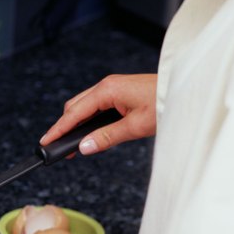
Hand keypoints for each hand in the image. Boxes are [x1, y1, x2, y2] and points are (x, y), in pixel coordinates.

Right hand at [40, 74, 157, 154]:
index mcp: (107, 90)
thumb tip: (83, 147)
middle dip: (64, 126)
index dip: (59, 129)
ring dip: (76, 123)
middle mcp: (107, 85)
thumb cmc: (166, 104)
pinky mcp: (120, 91)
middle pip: (75, 107)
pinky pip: (96, 104)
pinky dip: (88, 118)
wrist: (188, 90)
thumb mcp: (136, 126)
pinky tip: (89, 131)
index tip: (46, 141)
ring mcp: (113, 87)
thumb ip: (107, 137)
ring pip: (84, 105)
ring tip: (71, 143)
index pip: (75, 113)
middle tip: (57, 147)